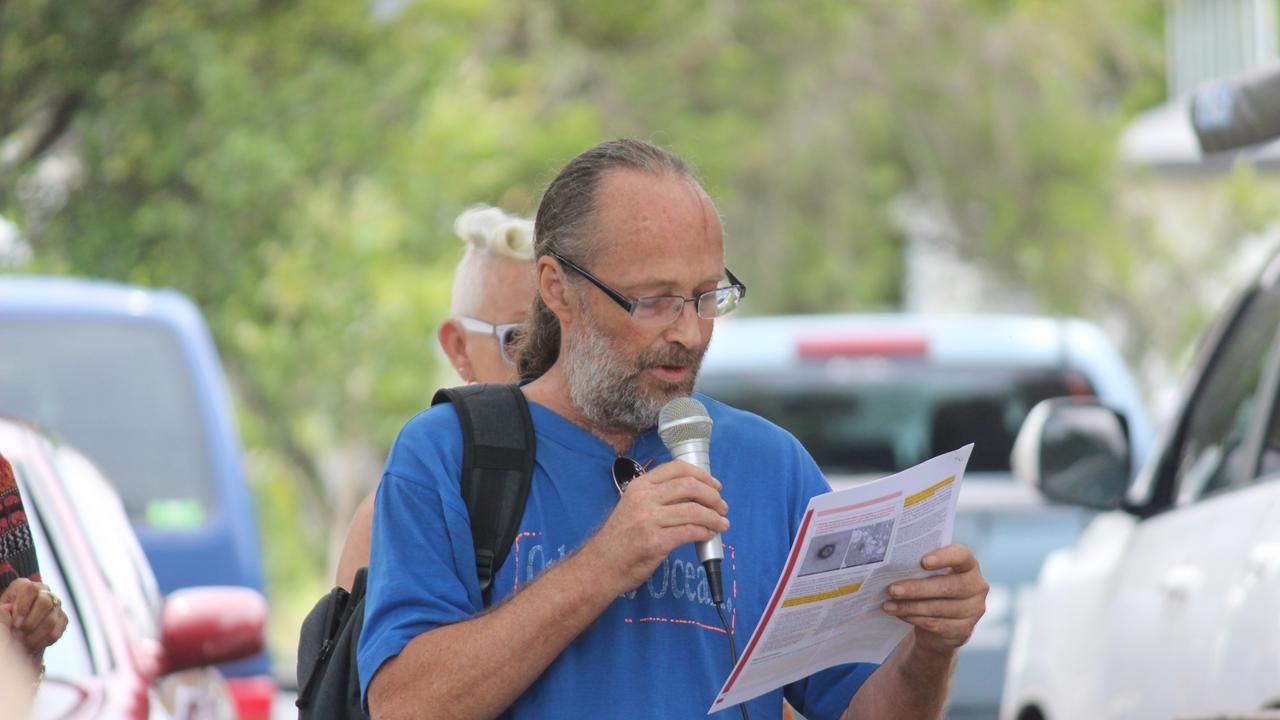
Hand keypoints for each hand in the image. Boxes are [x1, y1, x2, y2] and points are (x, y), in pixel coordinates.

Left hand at [0, 579, 67, 656]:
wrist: (13, 630)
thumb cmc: (3, 620)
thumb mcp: (0, 614)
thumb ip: (2, 612)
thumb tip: (8, 610)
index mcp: (24, 586)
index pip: (30, 589)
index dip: (23, 606)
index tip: (15, 623)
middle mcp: (43, 591)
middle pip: (45, 602)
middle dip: (31, 622)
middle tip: (20, 633)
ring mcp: (55, 604)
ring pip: (52, 619)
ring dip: (36, 635)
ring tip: (23, 643)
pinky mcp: (62, 618)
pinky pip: (57, 630)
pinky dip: (44, 641)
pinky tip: (33, 645)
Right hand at [584, 460, 728, 593]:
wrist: (602, 564)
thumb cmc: (621, 537)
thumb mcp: (634, 505)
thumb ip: (659, 496)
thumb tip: (695, 494)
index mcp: (640, 485)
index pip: (677, 469)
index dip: (702, 475)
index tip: (715, 485)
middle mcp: (644, 498)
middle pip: (690, 486)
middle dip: (712, 496)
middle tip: (722, 506)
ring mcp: (649, 520)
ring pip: (694, 511)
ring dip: (714, 517)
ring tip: (722, 523)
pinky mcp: (655, 542)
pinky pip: (690, 532)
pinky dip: (705, 532)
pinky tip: (709, 535)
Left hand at [881, 544, 987, 655]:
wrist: (943, 622)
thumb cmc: (933, 587)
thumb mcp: (931, 574)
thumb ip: (921, 566)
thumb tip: (893, 566)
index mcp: (969, 565)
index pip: (962, 556)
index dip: (944, 558)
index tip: (923, 561)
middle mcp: (977, 586)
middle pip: (948, 586)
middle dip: (917, 588)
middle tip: (892, 589)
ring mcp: (973, 610)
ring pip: (939, 608)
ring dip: (910, 606)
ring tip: (888, 605)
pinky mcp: (964, 630)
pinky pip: (936, 624)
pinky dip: (914, 619)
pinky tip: (899, 614)